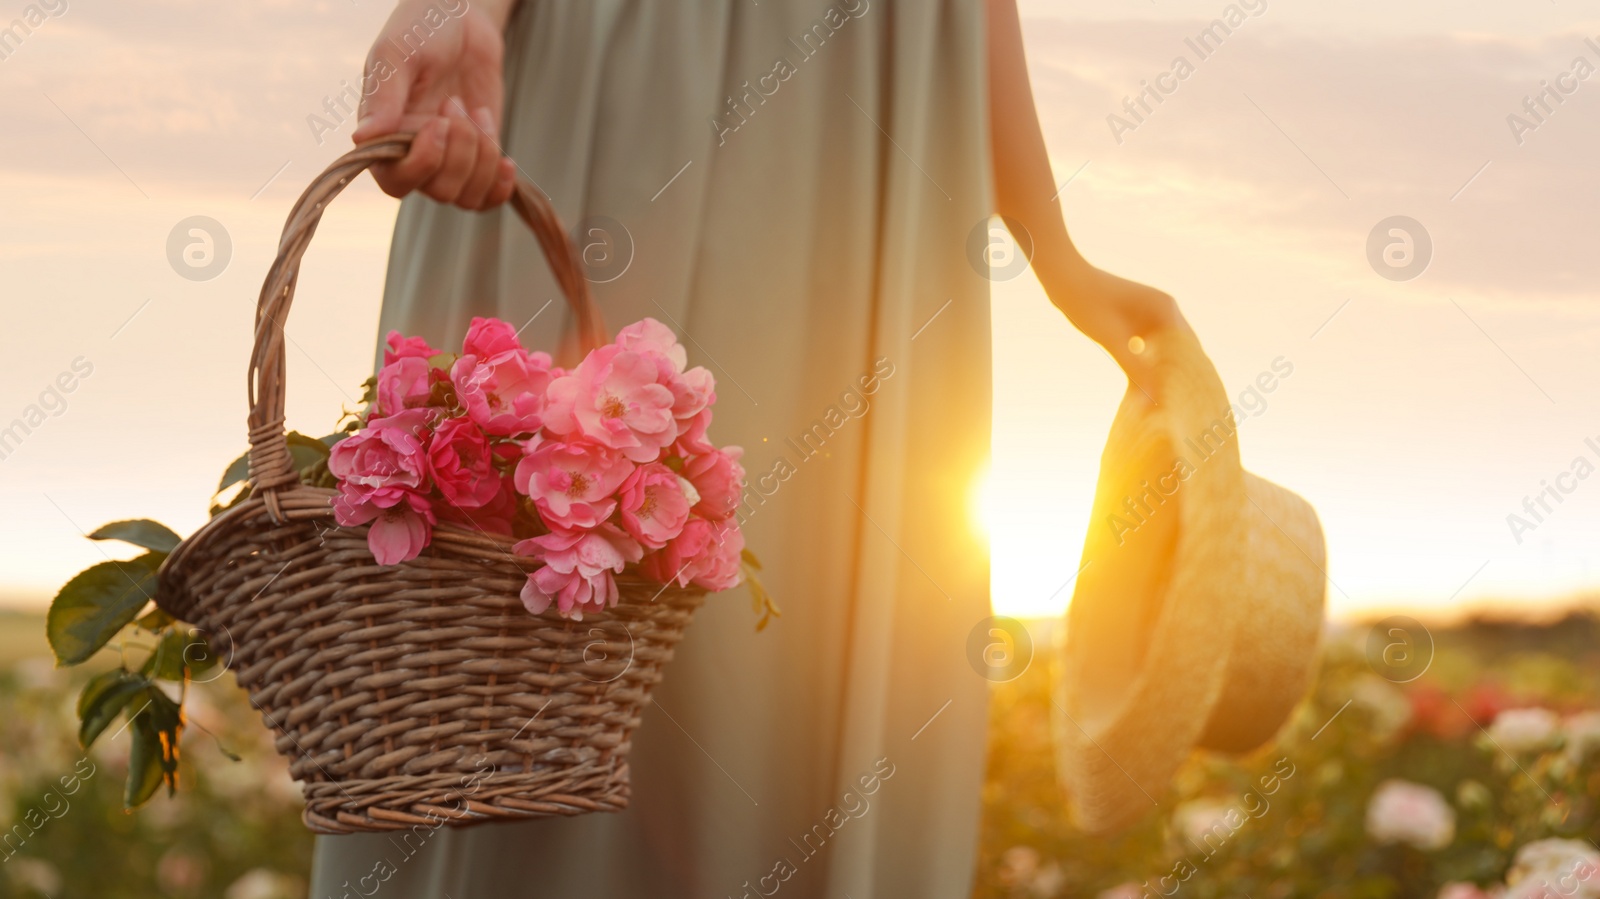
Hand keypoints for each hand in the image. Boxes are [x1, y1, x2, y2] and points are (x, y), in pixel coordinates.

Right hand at [352, 0, 518, 208]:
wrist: (462, 20)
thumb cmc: (420, 31)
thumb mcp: (397, 54)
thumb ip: (382, 97)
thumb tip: (362, 138)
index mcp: (385, 136)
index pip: (395, 182)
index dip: (423, 162)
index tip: (439, 122)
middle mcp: (414, 155)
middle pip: (438, 190)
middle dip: (461, 151)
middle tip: (457, 103)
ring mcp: (449, 161)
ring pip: (466, 196)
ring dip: (483, 158)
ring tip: (477, 113)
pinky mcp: (478, 159)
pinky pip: (487, 197)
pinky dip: (500, 185)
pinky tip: (507, 159)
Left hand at [1054, 266, 1189, 392]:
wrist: (1064, 281)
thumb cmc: (1087, 305)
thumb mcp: (1113, 341)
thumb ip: (1136, 369)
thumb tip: (1155, 398)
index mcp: (1165, 309)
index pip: (1188, 348)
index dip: (1188, 375)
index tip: (1187, 401)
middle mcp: (1164, 310)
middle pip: (1179, 349)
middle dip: (1176, 375)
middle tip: (1176, 406)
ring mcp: (1151, 314)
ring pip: (1164, 349)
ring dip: (1161, 371)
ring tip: (1162, 400)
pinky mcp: (1137, 320)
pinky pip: (1150, 346)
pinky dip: (1148, 363)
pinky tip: (1143, 385)